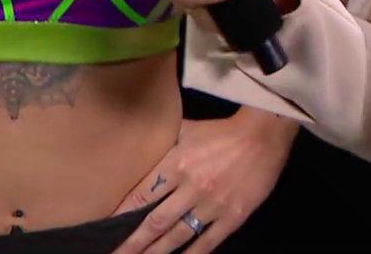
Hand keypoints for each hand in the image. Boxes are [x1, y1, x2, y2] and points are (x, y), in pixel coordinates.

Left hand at [107, 113, 298, 253]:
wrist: (263, 135)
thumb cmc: (221, 132)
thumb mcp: (187, 129)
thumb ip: (164, 141)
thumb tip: (141, 145)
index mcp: (176, 164)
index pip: (141, 195)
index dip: (122, 215)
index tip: (106, 229)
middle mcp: (190, 188)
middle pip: (154, 222)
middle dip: (133, 243)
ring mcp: (211, 205)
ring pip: (177, 236)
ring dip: (156, 253)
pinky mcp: (232, 217)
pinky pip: (207, 242)